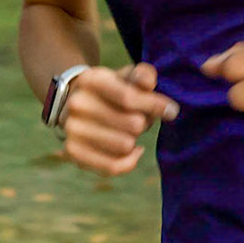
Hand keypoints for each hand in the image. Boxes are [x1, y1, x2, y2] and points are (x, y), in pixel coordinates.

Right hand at [58, 63, 180, 176]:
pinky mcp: (73, 152)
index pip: (129, 98)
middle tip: (140, 119)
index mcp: (90, 80)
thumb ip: (142, 75)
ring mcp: (72, 129)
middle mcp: (76, 104)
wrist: (77, 103)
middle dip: (144, 123)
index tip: (172, 110)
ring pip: (124, 145)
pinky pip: (112, 166)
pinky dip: (129, 161)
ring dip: (134, 141)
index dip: (155, 106)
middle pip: (132, 124)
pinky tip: (133, 151)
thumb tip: (148, 83)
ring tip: (129, 132)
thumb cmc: (112, 90)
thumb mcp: (126, 77)